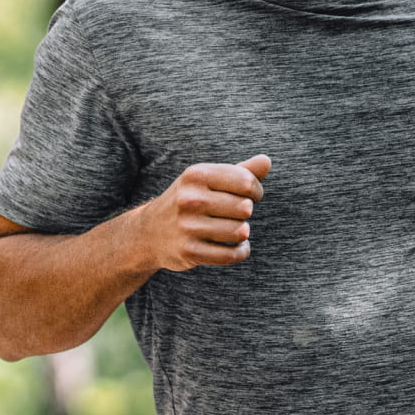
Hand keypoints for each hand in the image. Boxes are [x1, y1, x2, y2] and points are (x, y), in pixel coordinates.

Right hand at [140, 155, 270, 271]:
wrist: (148, 233)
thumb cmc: (188, 201)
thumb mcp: (208, 180)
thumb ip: (240, 170)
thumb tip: (266, 160)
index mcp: (196, 175)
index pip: (246, 182)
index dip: (256, 190)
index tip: (250, 196)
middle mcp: (190, 199)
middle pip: (245, 208)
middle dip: (246, 212)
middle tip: (237, 214)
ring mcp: (188, 227)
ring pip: (240, 232)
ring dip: (243, 233)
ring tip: (236, 230)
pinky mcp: (190, 252)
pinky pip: (232, 254)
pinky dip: (241, 251)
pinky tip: (238, 247)